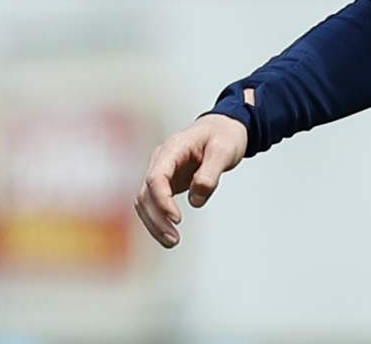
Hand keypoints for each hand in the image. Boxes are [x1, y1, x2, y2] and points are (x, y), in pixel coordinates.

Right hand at [135, 113, 247, 247]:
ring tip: (172, 242)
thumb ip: (210, 173)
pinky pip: (155, 203)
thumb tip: (195, 201)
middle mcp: (161, 160)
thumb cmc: (224, 136)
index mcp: (173, 148)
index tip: (177, 219)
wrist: (224, 128)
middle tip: (174, 239)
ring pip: (145, 201)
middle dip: (156, 219)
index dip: (162, 201)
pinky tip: (169, 234)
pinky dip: (158, 220)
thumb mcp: (224, 151)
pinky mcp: (167, 182)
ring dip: (154, 223)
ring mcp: (162, 171)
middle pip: (146, 193)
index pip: (156, 178)